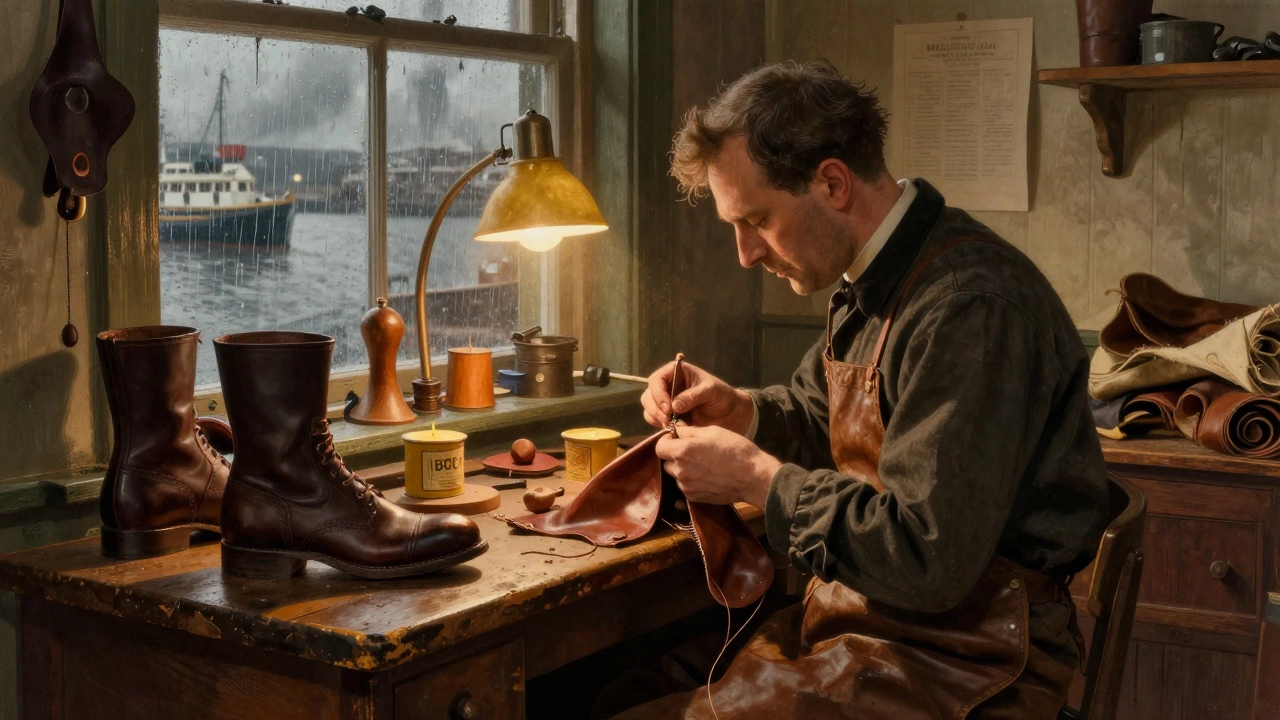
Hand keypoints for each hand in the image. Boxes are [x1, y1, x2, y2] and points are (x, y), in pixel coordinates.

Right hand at [641, 360, 754, 433]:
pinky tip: (672, 428)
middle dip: (655, 408)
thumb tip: (674, 406)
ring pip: (648, 408)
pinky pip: (654, 420)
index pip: (657, 379)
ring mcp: (666, 401)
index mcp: (676, 372)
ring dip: (655, 417)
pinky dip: (659, 425)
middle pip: (649, 394)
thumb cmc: (722, 395)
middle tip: (667, 420)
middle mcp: (668, 385)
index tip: (667, 407)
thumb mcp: (711, 391)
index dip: (658, 392)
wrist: (730, 413)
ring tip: (670, 425)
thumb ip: (693, 396)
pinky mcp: (667, 415)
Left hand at [655, 425, 781, 508]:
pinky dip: (691, 482)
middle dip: (675, 456)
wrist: (754, 477)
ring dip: (683, 469)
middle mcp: (681, 471)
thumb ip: (690, 431)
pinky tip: (706, 476)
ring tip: (703, 464)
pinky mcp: (694, 498)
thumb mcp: (713, 432)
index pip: (659, 447)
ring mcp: (687, 487)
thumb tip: (676, 430)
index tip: (677, 439)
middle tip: (693, 451)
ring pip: (676, 475)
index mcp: (683, 451)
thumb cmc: (736, 450)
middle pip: (667, 462)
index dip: (667, 441)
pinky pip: (685, 488)